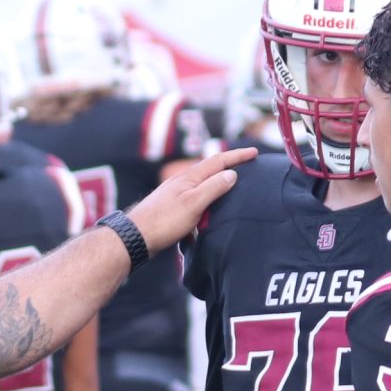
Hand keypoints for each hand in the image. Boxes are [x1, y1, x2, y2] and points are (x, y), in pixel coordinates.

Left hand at [126, 145, 258, 252]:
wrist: (135, 238)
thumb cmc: (164, 221)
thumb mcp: (194, 203)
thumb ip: (213, 187)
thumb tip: (231, 174)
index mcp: (189, 177)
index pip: (218, 161)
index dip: (237, 156)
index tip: (254, 153)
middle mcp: (182, 183)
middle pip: (210, 172)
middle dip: (228, 169)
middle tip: (247, 170)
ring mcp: (175, 196)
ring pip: (202, 190)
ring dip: (217, 191)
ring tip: (231, 196)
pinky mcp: (172, 211)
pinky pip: (194, 206)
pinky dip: (205, 210)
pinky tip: (208, 220)